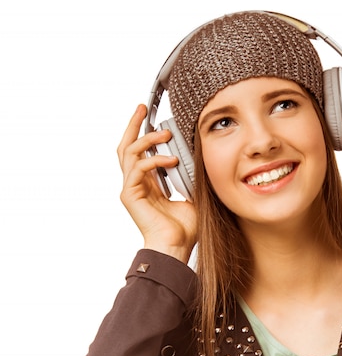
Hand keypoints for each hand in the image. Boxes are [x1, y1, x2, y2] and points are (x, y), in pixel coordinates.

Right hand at [117, 104, 197, 262]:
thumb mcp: (193, 196)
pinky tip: (170, 160)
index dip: (144, 133)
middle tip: (141, 108)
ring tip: (165, 134)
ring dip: (147, 140)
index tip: (153, 119)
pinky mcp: (129, 195)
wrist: (177, 247)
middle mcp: (136, 184)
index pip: (140, 152)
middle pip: (126, 146)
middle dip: (133, 125)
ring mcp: (130, 189)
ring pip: (129, 152)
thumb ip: (190, 179)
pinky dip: (154, 160)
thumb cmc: (185, 229)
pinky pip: (138, 168)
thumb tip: (202, 162)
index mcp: (148, 184)